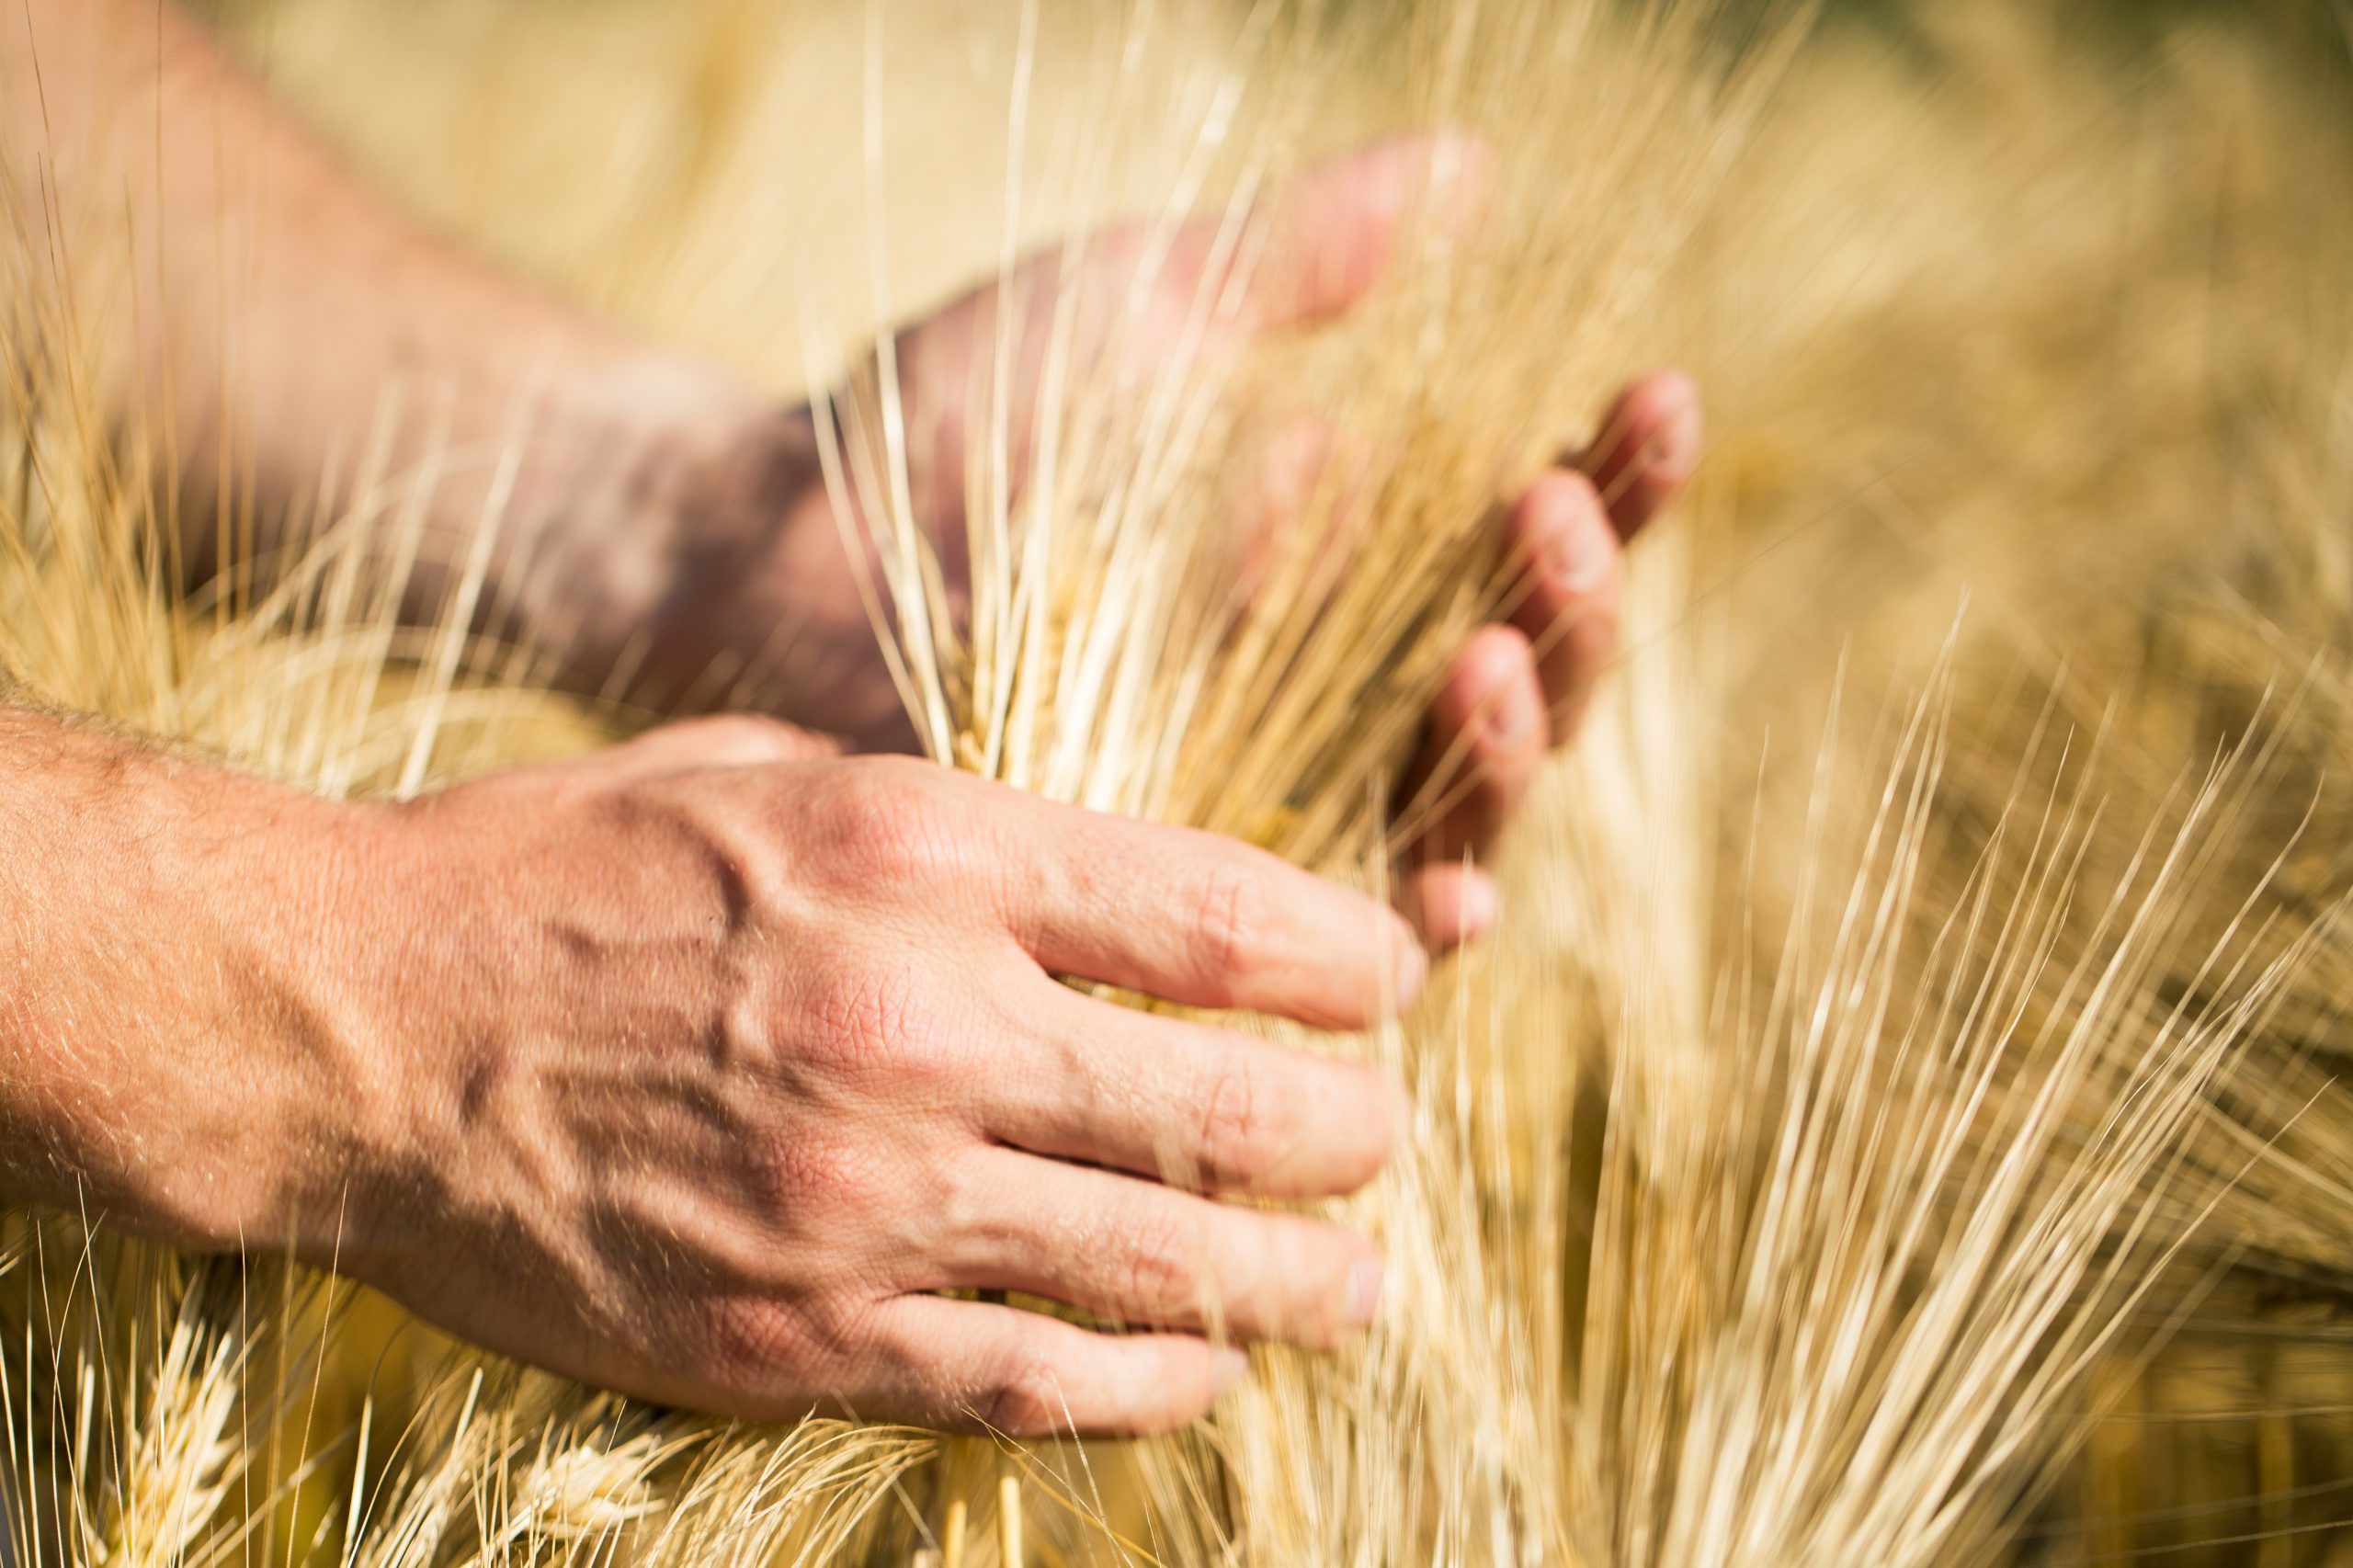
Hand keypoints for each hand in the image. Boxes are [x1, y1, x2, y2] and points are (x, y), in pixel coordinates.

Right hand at [324, 715, 1420, 1435]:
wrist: (361, 1028)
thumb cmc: (566, 870)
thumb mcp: (775, 777)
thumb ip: (961, 839)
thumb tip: (1127, 901)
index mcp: (925, 856)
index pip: (1219, 919)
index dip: (1347, 960)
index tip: (1392, 979)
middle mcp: (923, 1027)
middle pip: (1229, 1107)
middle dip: (1351, 1135)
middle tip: (1386, 1143)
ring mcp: (867, 1199)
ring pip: (1163, 1264)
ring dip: (1295, 1283)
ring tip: (1359, 1285)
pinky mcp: (801, 1334)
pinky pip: (1034, 1379)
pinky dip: (1150, 1383)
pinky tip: (1205, 1370)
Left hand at [638, 138, 1700, 946]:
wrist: (777, 551)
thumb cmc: (951, 419)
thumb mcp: (1139, 312)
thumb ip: (1296, 262)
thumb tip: (1472, 168)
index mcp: (1353, 557)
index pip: (1530, 531)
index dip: (1613, 476)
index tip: (1646, 392)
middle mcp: (1341, 690)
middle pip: (1530, 678)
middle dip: (1572, 605)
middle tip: (1554, 517)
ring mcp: (1277, 800)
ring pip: (1462, 807)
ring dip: (1508, 745)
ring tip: (1485, 652)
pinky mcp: (1199, 902)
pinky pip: (1343, 938)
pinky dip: (1413, 911)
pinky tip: (1446, 882)